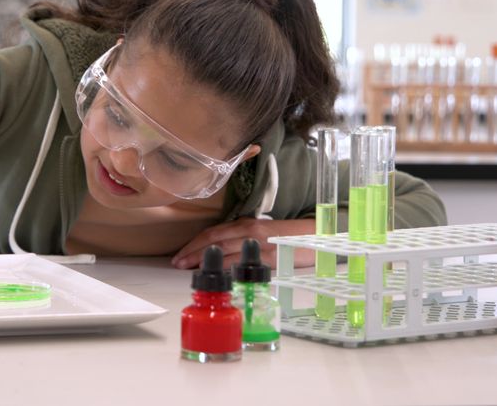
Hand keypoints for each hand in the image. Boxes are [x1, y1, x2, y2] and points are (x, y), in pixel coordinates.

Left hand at [171, 217, 315, 269]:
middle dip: (192, 251)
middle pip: (214, 239)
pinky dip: (228, 266)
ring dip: (204, 258)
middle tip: (176, 262)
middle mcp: (250, 230)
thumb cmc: (290, 237)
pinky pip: (244, 262)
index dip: (195, 243)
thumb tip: (223, 253)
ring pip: (225, 250)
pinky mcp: (270, 256)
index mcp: (246, 224)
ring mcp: (259, 243)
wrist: (319, 235)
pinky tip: (217, 273)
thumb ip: (243, 239)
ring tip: (187, 268)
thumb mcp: (262, 233)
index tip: (181, 254)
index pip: (214, 232)